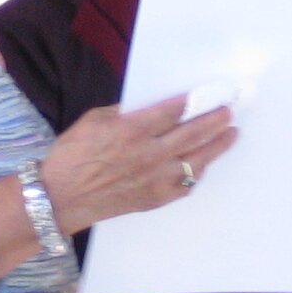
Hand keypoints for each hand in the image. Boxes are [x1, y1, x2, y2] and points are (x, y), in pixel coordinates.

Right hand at [41, 94, 237, 231]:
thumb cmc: (72, 155)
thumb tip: (146, 108)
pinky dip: (197, 173)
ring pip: (196, 161)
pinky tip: (203, 164)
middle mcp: (149, 154)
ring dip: (216, 147)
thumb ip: (124, 112)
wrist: (61, 197)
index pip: (174, 111)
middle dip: (215, 120)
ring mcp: (154, 179)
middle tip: (230, 111)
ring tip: (231, 135)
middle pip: (192, 134)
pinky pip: (185, 186)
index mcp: (132, 130)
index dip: (195, 101)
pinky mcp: (154, 198)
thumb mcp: (93, 120)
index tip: (210, 93)